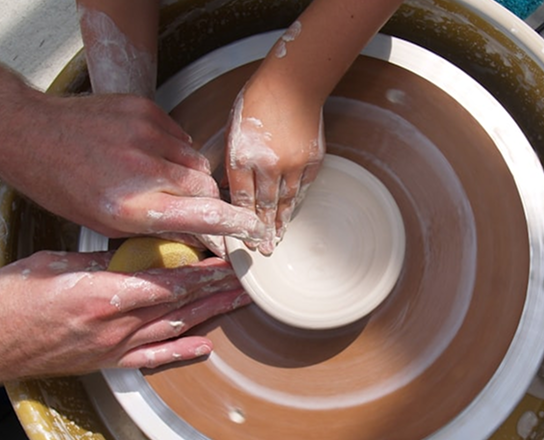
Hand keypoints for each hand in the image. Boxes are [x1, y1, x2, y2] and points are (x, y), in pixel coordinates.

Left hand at [0, 92, 272, 249]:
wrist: (30, 134)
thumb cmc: (62, 185)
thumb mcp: (106, 223)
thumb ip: (157, 228)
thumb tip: (198, 236)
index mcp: (133, 207)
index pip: (204, 216)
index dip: (236, 226)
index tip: (254, 232)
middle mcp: (144, 169)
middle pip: (206, 188)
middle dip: (208, 202)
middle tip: (194, 210)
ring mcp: (146, 135)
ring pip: (196, 163)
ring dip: (190, 176)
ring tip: (162, 181)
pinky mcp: (146, 110)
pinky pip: (181, 138)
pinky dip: (175, 152)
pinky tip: (149, 157)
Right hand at [0, 249, 248, 391]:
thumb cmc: (6, 301)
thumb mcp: (51, 263)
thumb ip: (97, 260)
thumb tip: (134, 250)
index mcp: (102, 295)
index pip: (169, 281)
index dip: (204, 271)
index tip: (230, 260)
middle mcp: (115, 326)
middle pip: (180, 305)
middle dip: (218, 291)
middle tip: (250, 280)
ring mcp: (112, 348)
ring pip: (174, 329)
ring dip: (211, 316)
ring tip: (239, 303)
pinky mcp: (105, 364)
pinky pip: (152, 359)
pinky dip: (182, 353)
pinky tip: (206, 347)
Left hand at [225, 70, 324, 253]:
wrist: (294, 83)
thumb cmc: (258, 102)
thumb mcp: (233, 129)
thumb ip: (232, 161)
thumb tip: (232, 189)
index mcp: (242, 156)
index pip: (241, 199)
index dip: (241, 222)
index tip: (241, 239)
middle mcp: (267, 165)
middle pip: (264, 206)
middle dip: (263, 232)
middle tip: (264, 251)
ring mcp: (292, 164)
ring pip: (286, 202)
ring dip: (281, 223)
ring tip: (278, 239)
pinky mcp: (311, 161)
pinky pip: (302, 188)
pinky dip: (296, 203)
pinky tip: (291, 214)